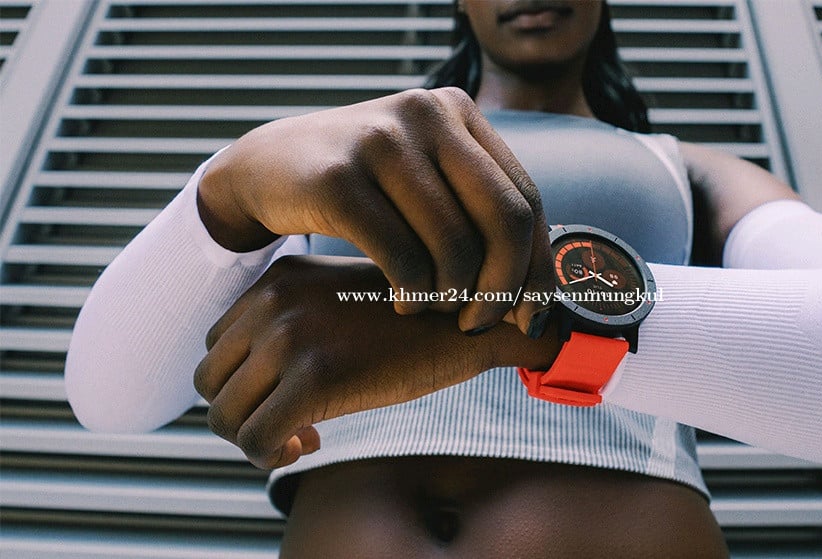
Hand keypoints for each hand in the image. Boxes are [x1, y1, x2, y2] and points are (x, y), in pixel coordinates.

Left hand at [193, 256, 560, 468]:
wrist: (471, 318)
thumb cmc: (413, 320)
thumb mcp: (340, 302)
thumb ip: (292, 323)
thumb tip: (254, 382)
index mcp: (277, 278)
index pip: (217, 344)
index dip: (246, 382)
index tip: (292, 397)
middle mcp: (273, 301)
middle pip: (210, 378)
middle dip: (243, 412)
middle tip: (293, 424)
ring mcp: (289, 337)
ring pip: (223, 413)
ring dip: (254, 438)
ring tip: (300, 437)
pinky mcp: (313, 378)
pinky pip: (254, 439)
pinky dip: (270, 456)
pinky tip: (309, 445)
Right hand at [197, 87, 554, 333]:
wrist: (267, 166)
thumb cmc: (363, 186)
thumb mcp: (425, 178)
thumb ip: (478, 213)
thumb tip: (542, 291)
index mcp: (459, 113)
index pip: (524, 200)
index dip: (536, 268)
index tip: (529, 316)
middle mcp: (427, 115)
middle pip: (505, 220)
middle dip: (504, 288)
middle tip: (479, 323)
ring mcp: (382, 141)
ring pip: (456, 245)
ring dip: (454, 299)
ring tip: (435, 312)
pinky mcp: (339, 178)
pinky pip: (403, 258)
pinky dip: (414, 295)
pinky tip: (404, 303)